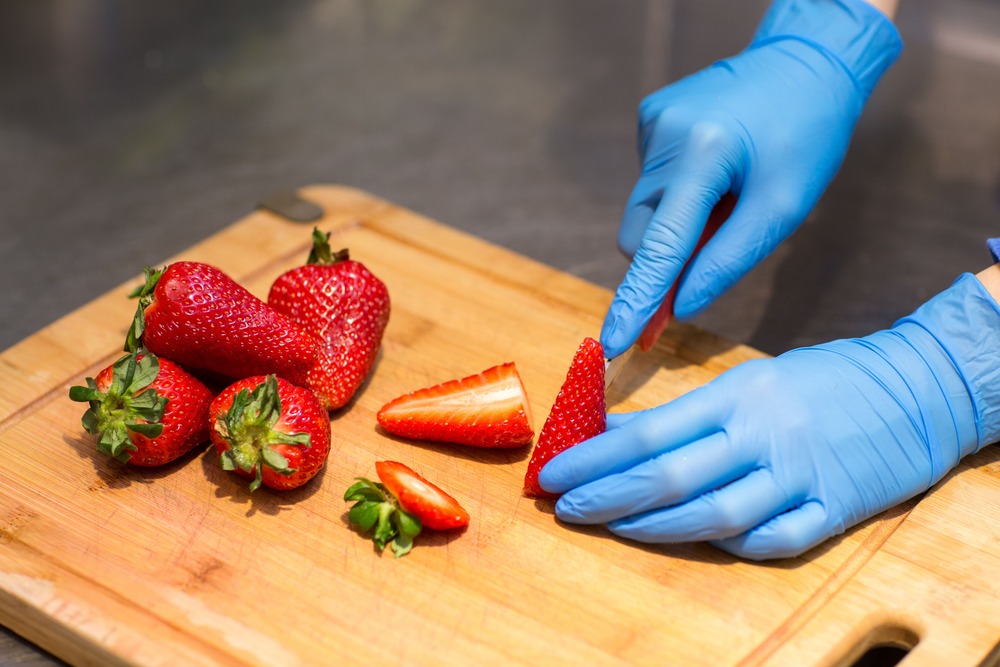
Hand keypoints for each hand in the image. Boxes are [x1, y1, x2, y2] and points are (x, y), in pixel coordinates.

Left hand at [542, 274, 999, 559]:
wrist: (918, 384)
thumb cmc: (821, 379)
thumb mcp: (749, 380)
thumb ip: (687, 413)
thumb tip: (616, 432)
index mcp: (738, 395)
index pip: (650, 432)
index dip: (594, 457)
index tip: (553, 471)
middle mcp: (763, 435)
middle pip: (671, 477)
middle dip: (607, 495)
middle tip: (564, 508)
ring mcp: (801, 474)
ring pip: (715, 515)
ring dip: (654, 527)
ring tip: (612, 528)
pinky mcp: (836, 507)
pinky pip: (776, 540)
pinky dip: (733, 547)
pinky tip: (699, 544)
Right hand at [601, 0, 901, 356]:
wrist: (808, 60)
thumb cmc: (808, 133)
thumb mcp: (783, 206)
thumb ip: (728, 260)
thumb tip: (681, 306)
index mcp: (701, 153)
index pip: (659, 246)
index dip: (637, 300)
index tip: (614, 342)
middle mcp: (662, 134)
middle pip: (641, 233)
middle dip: (669, 258)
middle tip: (715, 254)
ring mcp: (651, 123)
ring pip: (645, 210)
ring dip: (679, 223)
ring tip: (727, 198)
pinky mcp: (650, 118)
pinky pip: (653, 181)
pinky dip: (679, 194)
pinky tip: (717, 171)